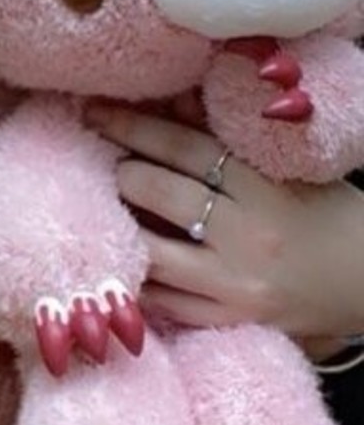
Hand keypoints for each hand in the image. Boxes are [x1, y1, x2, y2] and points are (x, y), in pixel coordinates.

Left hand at [84, 101, 363, 347]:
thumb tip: (173, 102)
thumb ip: (228, 139)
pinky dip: (139, 278)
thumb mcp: (288, 169)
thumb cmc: (329, 215)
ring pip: (152, 254)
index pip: (185, 148)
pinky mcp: (230, 322)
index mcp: (264, 188)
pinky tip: (120, 259)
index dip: (134, 126)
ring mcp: (235, 285)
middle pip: (160, 194)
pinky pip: (165, 302)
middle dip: (121, 174)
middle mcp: (246, 236)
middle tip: (102, 163)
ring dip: (120, 228)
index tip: (96, 112)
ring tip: (102, 210)